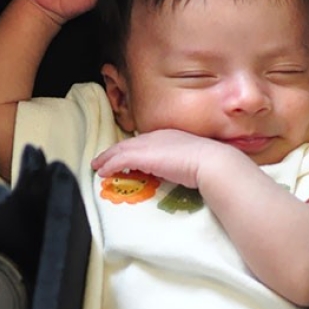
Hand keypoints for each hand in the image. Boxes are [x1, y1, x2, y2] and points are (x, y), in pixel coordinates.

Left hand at [92, 130, 232, 189]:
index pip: (145, 142)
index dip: (133, 149)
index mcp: (169, 135)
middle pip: (129, 143)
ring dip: (107, 159)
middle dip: (114, 152)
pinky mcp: (141, 156)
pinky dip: (109, 165)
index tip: (126, 156)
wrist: (210, 161)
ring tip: (97, 167)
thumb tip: (182, 172)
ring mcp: (148, 145)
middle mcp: (156, 136)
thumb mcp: (194, 160)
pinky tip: (102, 173)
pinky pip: (119, 160)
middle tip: (103, 160)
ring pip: (120, 150)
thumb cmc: (209, 164)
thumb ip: (183, 163)